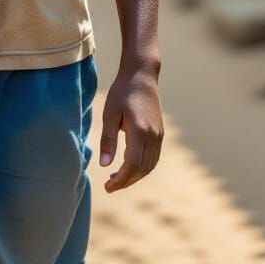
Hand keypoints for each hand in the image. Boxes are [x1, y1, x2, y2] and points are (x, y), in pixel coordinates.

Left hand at [98, 66, 163, 191]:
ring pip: (149, 165)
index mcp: (140, 132)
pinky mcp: (160, 133)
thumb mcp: (109, 114)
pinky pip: (153, 157)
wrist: (142, 76)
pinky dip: (142, 167)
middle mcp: (153, 136)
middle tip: (109, 186)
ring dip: (134, 176)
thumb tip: (104, 165)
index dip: (121, 180)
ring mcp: (158, 135)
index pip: (132, 165)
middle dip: (126, 181)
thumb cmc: (122, 92)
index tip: (108, 187)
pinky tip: (129, 165)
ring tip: (117, 178)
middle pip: (142, 169)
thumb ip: (108, 140)